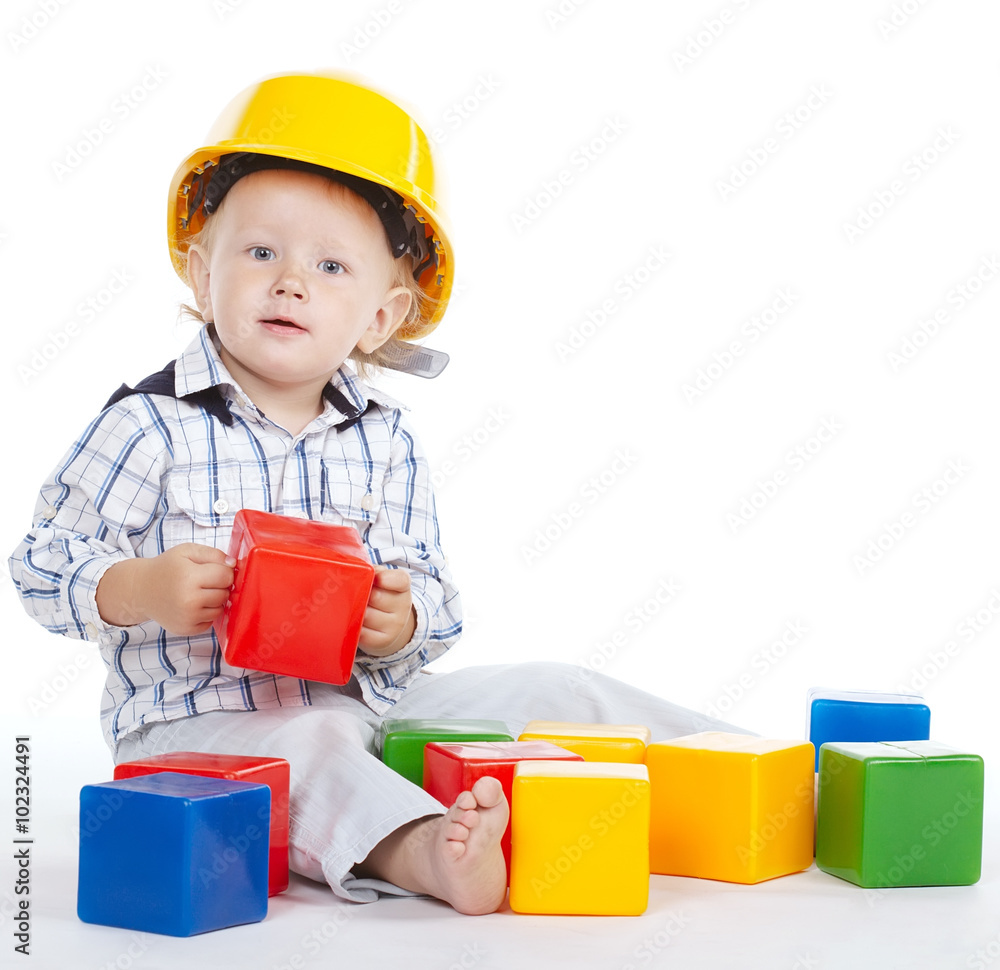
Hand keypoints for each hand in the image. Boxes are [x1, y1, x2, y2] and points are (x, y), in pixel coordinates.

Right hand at [97, 543, 233, 634]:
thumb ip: (213, 554)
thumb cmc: (168, 568)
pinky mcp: (186, 629)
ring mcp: (187, 617)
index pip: (226, 576)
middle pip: (224, 594)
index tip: (214, 569)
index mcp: (189, 577)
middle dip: (219, 586)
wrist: (142, 589)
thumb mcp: (187, 551)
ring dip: (214, 601)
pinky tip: (193, 604)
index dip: (224, 571)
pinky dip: (206, 613)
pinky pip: (210, 622)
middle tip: (204, 581)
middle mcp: (189, 600)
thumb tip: (233, 564)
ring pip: (219, 609)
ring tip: (198, 592)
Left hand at [358, 566, 415, 656]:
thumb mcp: (381, 579)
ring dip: (355, 612)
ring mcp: (394, 626)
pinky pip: (361, 633)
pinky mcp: (382, 641)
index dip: (386, 579)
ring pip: (366, 616)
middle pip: (375, 597)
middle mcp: (403, 606)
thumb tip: (356, 573)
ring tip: (355, 609)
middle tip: (356, 594)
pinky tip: (355, 623)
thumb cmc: (381, 596)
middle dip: (362, 594)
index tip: (376, 579)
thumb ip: (372, 572)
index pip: (400, 580)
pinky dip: (353, 627)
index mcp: (402, 586)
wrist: (390, 626)